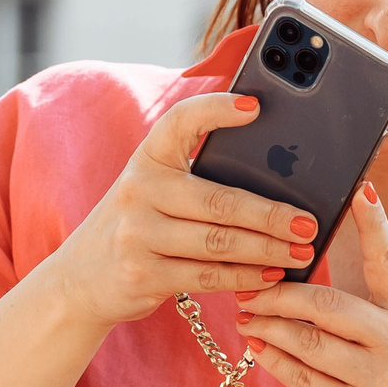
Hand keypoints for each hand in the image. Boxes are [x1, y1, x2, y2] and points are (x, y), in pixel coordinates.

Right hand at [39, 92, 319, 326]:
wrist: (79, 279)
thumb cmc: (140, 226)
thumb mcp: (155, 191)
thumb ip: (197, 178)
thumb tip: (278, 176)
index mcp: (147, 159)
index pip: (180, 121)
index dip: (216, 110)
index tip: (255, 107)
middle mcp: (138, 191)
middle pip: (219, 200)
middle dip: (271, 214)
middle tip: (308, 222)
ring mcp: (138, 234)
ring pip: (219, 242)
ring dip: (267, 250)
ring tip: (302, 252)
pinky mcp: (143, 274)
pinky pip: (207, 276)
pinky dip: (246, 277)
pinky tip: (272, 275)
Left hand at [233, 185, 387, 386]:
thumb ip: (374, 308)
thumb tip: (324, 264)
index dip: (376, 225)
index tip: (361, 188)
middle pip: (328, 304)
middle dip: (282, 293)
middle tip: (252, 286)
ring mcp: (377, 382)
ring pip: (306, 341)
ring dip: (268, 327)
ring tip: (248, 316)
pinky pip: (300, 377)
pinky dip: (272, 359)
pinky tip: (257, 348)